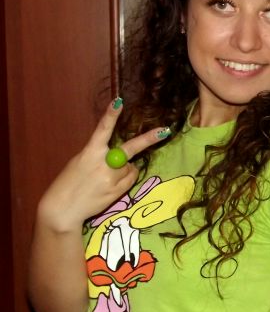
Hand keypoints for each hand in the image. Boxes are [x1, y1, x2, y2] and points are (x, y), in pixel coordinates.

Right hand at [37, 99, 170, 231]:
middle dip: (148, 139)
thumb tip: (122, 156)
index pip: (102, 130)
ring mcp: (111, 178)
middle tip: (165, 131)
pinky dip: (127, 177)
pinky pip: (131, 179)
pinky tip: (112, 183)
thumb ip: (99, 155)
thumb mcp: (80, 162)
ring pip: (130, 167)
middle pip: (130, 149)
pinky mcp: (117, 191)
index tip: (119, 101)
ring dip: (125, 168)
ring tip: (106, 177)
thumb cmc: (70, 182)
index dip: (111, 115)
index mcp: (89, 152)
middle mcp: (103, 164)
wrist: (63, 209)